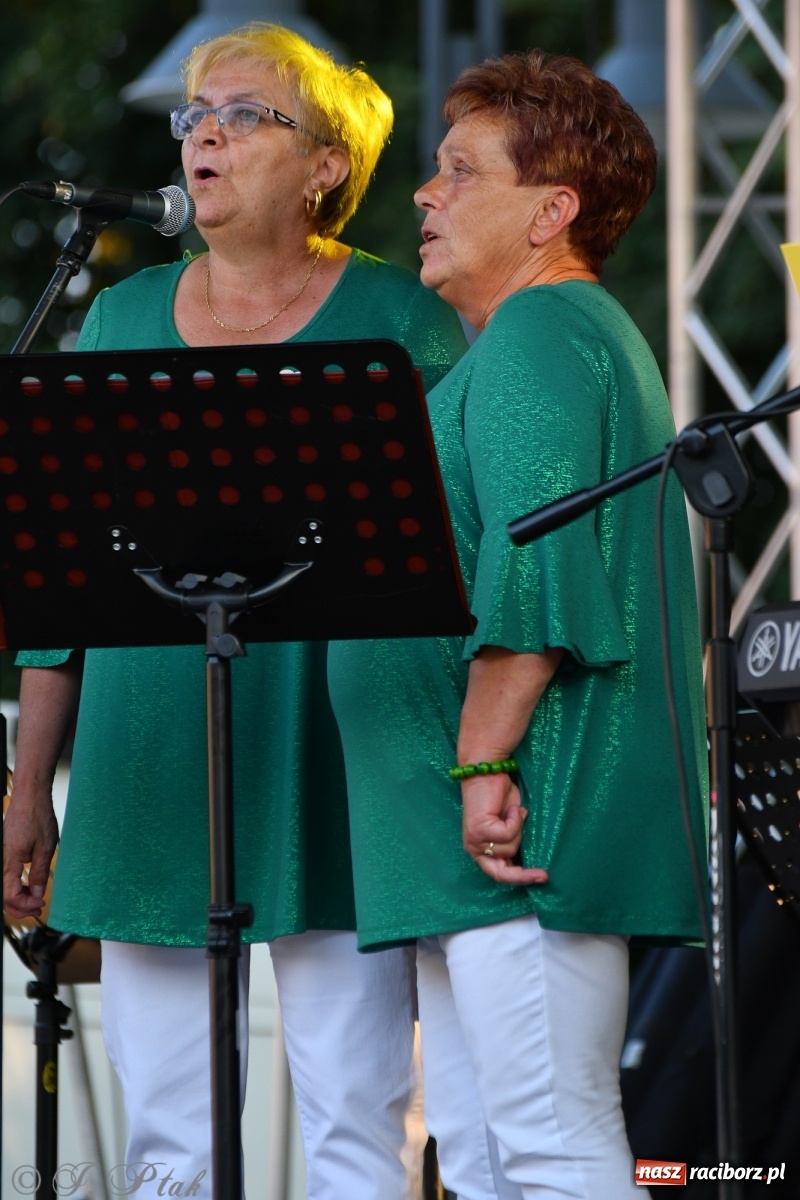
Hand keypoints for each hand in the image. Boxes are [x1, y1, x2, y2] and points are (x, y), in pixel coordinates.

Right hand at [3, 786, 58, 919]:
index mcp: (8, 861)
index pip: (10, 895)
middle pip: (4, 895)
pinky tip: (29, 887)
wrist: (30, 797)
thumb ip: (39, 874)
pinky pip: (6, 876)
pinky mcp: (4, 853)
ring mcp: (1, 857)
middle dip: (20, 906)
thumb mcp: (45, 848)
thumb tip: (38, 894)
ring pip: (4, 887)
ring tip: (36, 899)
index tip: (41, 903)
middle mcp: (1, 860)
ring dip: (18, 898)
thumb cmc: (37, 817)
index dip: (25, 905)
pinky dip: (16, 886)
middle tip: (39, 907)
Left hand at [460, 773, 547, 885]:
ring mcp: (475, 840)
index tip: (543, 878)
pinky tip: (511, 808)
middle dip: (523, 875)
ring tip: (514, 812)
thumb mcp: (510, 826)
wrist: (486, 772)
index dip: (521, 879)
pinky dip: (515, 820)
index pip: (499, 874)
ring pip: (510, 848)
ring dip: (518, 829)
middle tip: (543, 875)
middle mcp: (474, 849)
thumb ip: (513, 843)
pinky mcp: (479, 829)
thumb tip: (529, 862)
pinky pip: (508, 834)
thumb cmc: (500, 797)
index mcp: (480, 851)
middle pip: (501, 874)